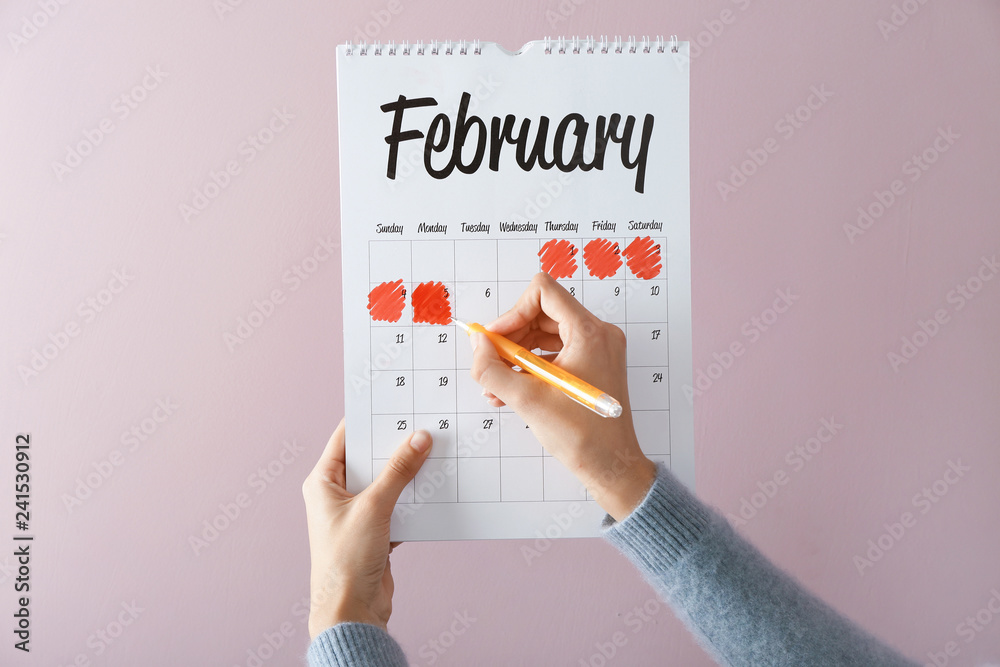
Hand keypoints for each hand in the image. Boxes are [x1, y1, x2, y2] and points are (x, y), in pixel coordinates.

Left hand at [301, 418, 431, 639]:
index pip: (346, 437)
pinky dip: (414, 497)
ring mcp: (357, 513)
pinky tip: (435, 487)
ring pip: (387, 481)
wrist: (352, 610)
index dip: (370, 418)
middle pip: (370, 458)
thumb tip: (418, 439)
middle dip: (396, 444)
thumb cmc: (346, 560)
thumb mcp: (375, 506)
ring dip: (408, 471)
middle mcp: (337, 494)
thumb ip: (398, 471)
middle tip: (423, 424)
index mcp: (323, 482)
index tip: (395, 403)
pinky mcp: (375, 531)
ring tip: (434, 452)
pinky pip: (398, 504)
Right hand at [470, 272, 656, 520]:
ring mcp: (597, 350)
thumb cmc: (582, 436)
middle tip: (490, 362)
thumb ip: (492, 368)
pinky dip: (531, 365)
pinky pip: (556, 352)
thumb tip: (476, 343)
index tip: (495, 338)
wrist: (611, 467)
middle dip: (511, 336)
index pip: (543, 292)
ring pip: (546, 333)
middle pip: (542, 313)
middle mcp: (598, 334)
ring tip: (496, 383)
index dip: (513, 311)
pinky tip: (510, 390)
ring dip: (517, 354)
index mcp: (589, 333)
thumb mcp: (526, 400)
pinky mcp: (593, 365)